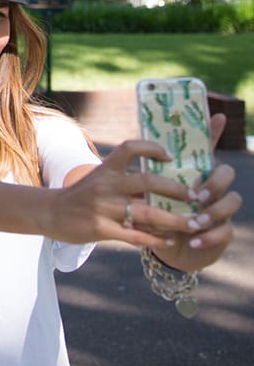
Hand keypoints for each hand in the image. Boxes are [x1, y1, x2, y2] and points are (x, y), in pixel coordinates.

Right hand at [49, 139, 208, 246]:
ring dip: (174, 220)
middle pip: (147, 182)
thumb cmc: (80, 196)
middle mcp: (105, 185)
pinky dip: (156, 239)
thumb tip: (159, 185)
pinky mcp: (101, 229)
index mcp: (105, 169)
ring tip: (192, 224)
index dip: (152, 149)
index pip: (130, 148)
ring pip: (147, 214)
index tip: (170, 157)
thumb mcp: (98, 180)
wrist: (50, 212)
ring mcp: (102, 207)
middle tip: (194, 198)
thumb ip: (124, 182)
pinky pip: (135, 236)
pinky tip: (169, 240)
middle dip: (176, 191)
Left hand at [149, 113, 242, 271]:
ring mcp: (220, 208)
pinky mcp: (222, 231)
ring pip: (232, 200)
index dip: (213, 131)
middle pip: (226, 172)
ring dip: (213, 211)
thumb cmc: (156, 216)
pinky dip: (209, 236)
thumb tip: (132, 150)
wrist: (167, 249)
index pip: (205, 148)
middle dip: (213, 183)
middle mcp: (211, 187)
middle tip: (196, 195)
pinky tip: (195, 239)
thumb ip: (147, 176)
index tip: (218, 116)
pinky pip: (225, 230)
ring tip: (194, 222)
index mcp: (192, 172)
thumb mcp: (147, 195)